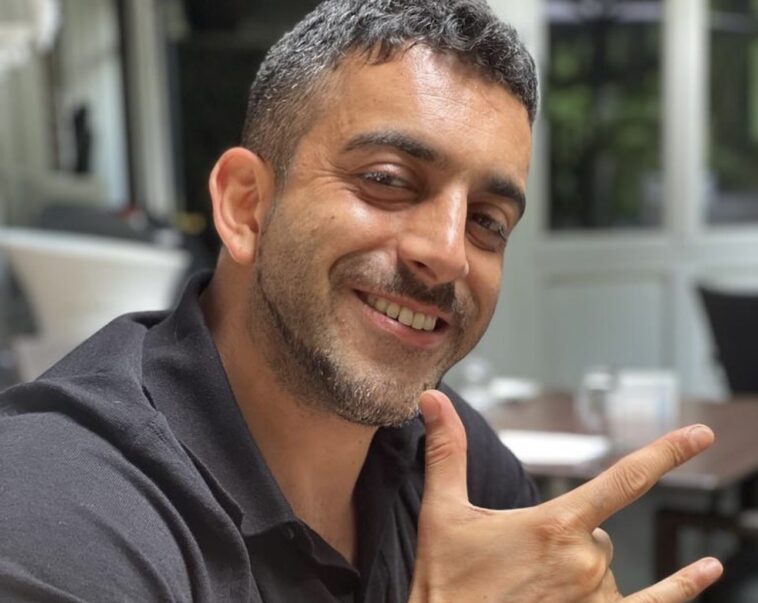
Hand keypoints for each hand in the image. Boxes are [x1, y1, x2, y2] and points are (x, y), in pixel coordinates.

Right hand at [408, 390, 722, 602]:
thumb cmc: (446, 584)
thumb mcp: (442, 514)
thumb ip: (446, 452)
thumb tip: (432, 399)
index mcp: (553, 526)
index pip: (622, 480)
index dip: (665, 454)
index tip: (699, 435)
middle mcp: (585, 562)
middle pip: (595, 533)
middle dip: (565, 539)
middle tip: (518, 564)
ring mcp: (597, 598)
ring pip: (605, 567)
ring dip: (578, 572)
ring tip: (531, 591)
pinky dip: (683, 588)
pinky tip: (711, 569)